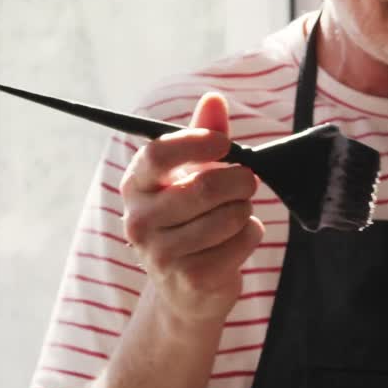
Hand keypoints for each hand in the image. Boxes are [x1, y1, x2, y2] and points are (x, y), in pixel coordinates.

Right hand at [119, 92, 264, 324]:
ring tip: (235, 214)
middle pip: (204, 187)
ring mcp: (161, 254)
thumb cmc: (190, 219)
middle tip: (247, 181)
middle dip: (239, 180)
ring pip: (229, 215)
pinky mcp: (191, 279)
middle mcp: (139, 220)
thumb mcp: (191, 174)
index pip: (158, 154)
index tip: (224, 144)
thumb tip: (214, 98)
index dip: (197, 143)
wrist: (185, 290)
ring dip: (245, 210)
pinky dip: (251, 235)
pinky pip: (243, 241)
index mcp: (135, 185)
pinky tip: (235, 242)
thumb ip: (203, 135)